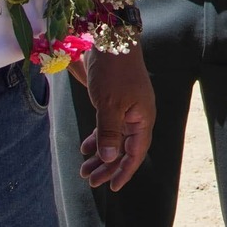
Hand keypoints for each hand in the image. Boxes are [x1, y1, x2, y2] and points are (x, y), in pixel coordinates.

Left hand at [77, 46, 154, 190]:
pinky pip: (108, 127)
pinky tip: (86, 147)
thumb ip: (108, 132)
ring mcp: (126, 109)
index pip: (135, 152)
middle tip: (90, 180)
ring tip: (84, 168)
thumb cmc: (113, 72)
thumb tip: (108, 159)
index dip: (124, 171)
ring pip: (114, 139)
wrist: (111, 40)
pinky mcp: (115, 102)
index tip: (113, 187)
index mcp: (142, 118)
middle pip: (124, 149)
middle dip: (107, 166)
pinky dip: (98, 138)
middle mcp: (137, 116)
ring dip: (100, 154)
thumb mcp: (109, 104)